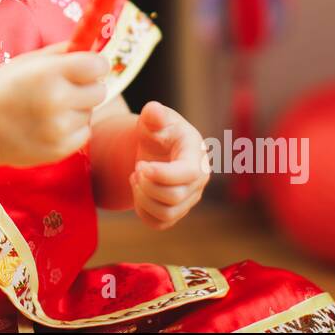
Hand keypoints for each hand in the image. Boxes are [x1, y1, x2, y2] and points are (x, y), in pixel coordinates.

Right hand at [0, 40, 110, 168]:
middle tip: (66, 89)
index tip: (88, 68)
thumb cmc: (1, 91)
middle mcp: (56, 100)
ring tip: (48, 110)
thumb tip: (91, 45)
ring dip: (76, 110)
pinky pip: (84, 134)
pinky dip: (72, 129)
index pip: (97, 66)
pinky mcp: (60, 149)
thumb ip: (59, 53)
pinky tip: (49, 126)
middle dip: (87, 87)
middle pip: (99, 90)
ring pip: (90, 113)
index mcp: (48, 73)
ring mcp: (59, 128)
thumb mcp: (25, 63)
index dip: (95, 65)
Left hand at [129, 101, 210, 230]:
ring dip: (143, 199)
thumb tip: (153, 110)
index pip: (188, 174)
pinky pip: (159, 223)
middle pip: (175, 198)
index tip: (140, 165)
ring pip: (167, 214)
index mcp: (197, 156)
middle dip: (148, 186)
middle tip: (136, 168)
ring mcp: (189, 198)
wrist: (156, 146)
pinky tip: (138, 191)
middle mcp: (199, 180)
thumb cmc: (158, 129)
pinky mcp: (177, 210)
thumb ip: (153, 114)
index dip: (162, 175)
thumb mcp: (154, 118)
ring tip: (136, 178)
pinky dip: (142, 211)